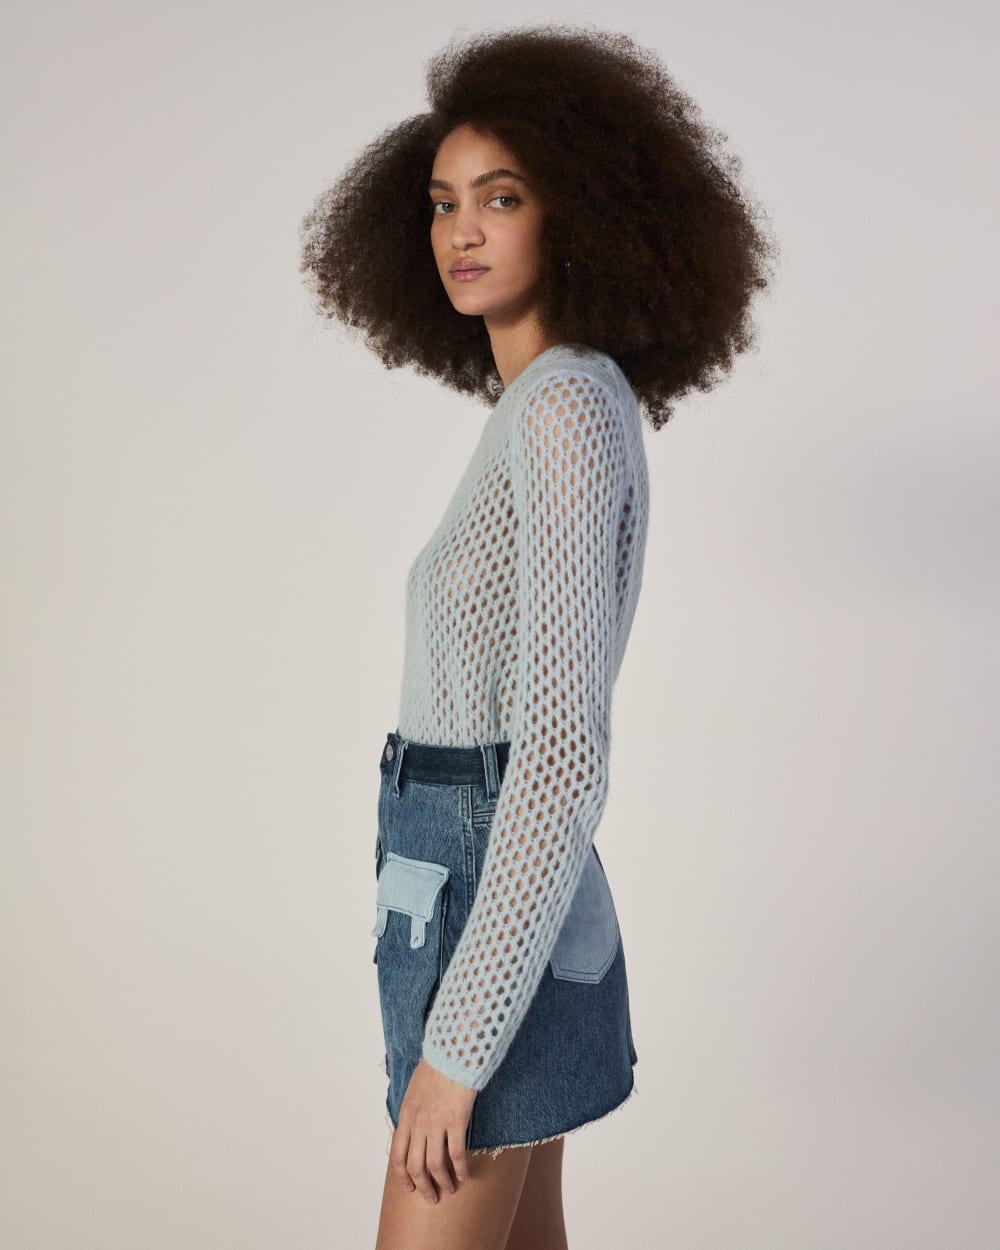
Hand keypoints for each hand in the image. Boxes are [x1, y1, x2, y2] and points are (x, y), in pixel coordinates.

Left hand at [391, 1057, 477, 1202]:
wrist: (452, 1052)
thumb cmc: (436, 1065)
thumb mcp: (414, 1088)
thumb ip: (412, 1109)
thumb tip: (413, 1125)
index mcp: (405, 1116)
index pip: (397, 1155)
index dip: (403, 1176)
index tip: (410, 1187)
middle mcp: (417, 1123)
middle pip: (414, 1166)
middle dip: (422, 1186)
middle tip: (431, 1198)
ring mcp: (436, 1123)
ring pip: (434, 1165)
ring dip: (442, 1182)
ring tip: (450, 1190)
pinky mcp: (455, 1121)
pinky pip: (456, 1154)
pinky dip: (460, 1169)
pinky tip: (465, 1175)